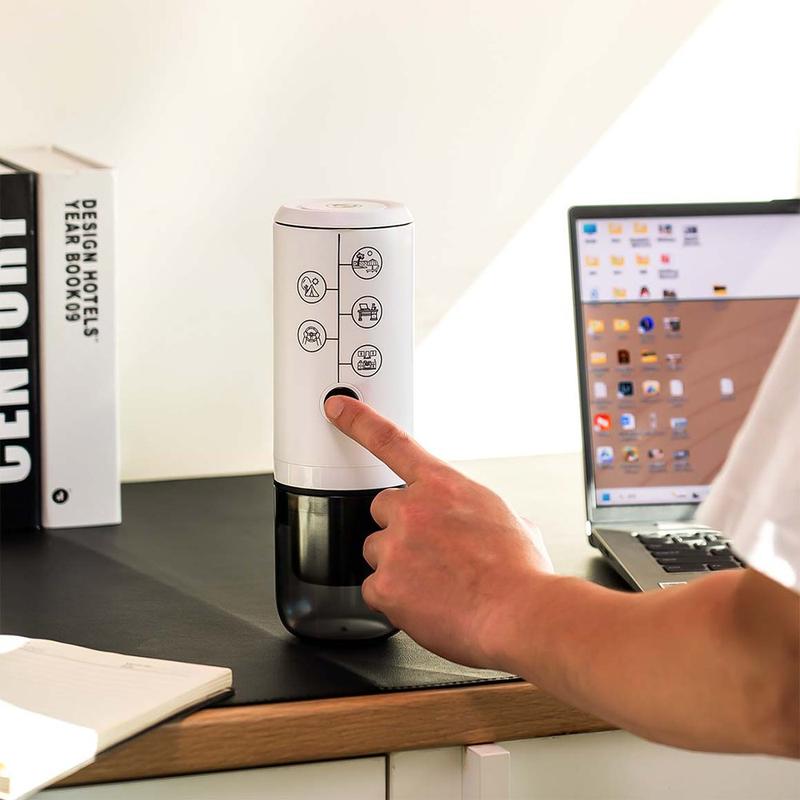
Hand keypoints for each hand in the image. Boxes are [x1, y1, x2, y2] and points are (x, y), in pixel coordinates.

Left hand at [324, 396, 553, 668]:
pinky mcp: (384, 584)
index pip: (392, 441)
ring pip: (377, 551)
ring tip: (437, 585)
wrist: (519, 613)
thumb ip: (479, 512)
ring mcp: (395, 546)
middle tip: (432, 553)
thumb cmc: (521, 573)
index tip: (337, 407)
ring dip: (397, 566)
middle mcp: (413, 509)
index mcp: (443, 486)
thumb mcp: (510, 521)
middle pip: (382, 509)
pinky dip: (395, 600)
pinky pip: (375, 590)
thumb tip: (484, 524)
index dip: (358, 421)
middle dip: (400, 528)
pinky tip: (426, 605)